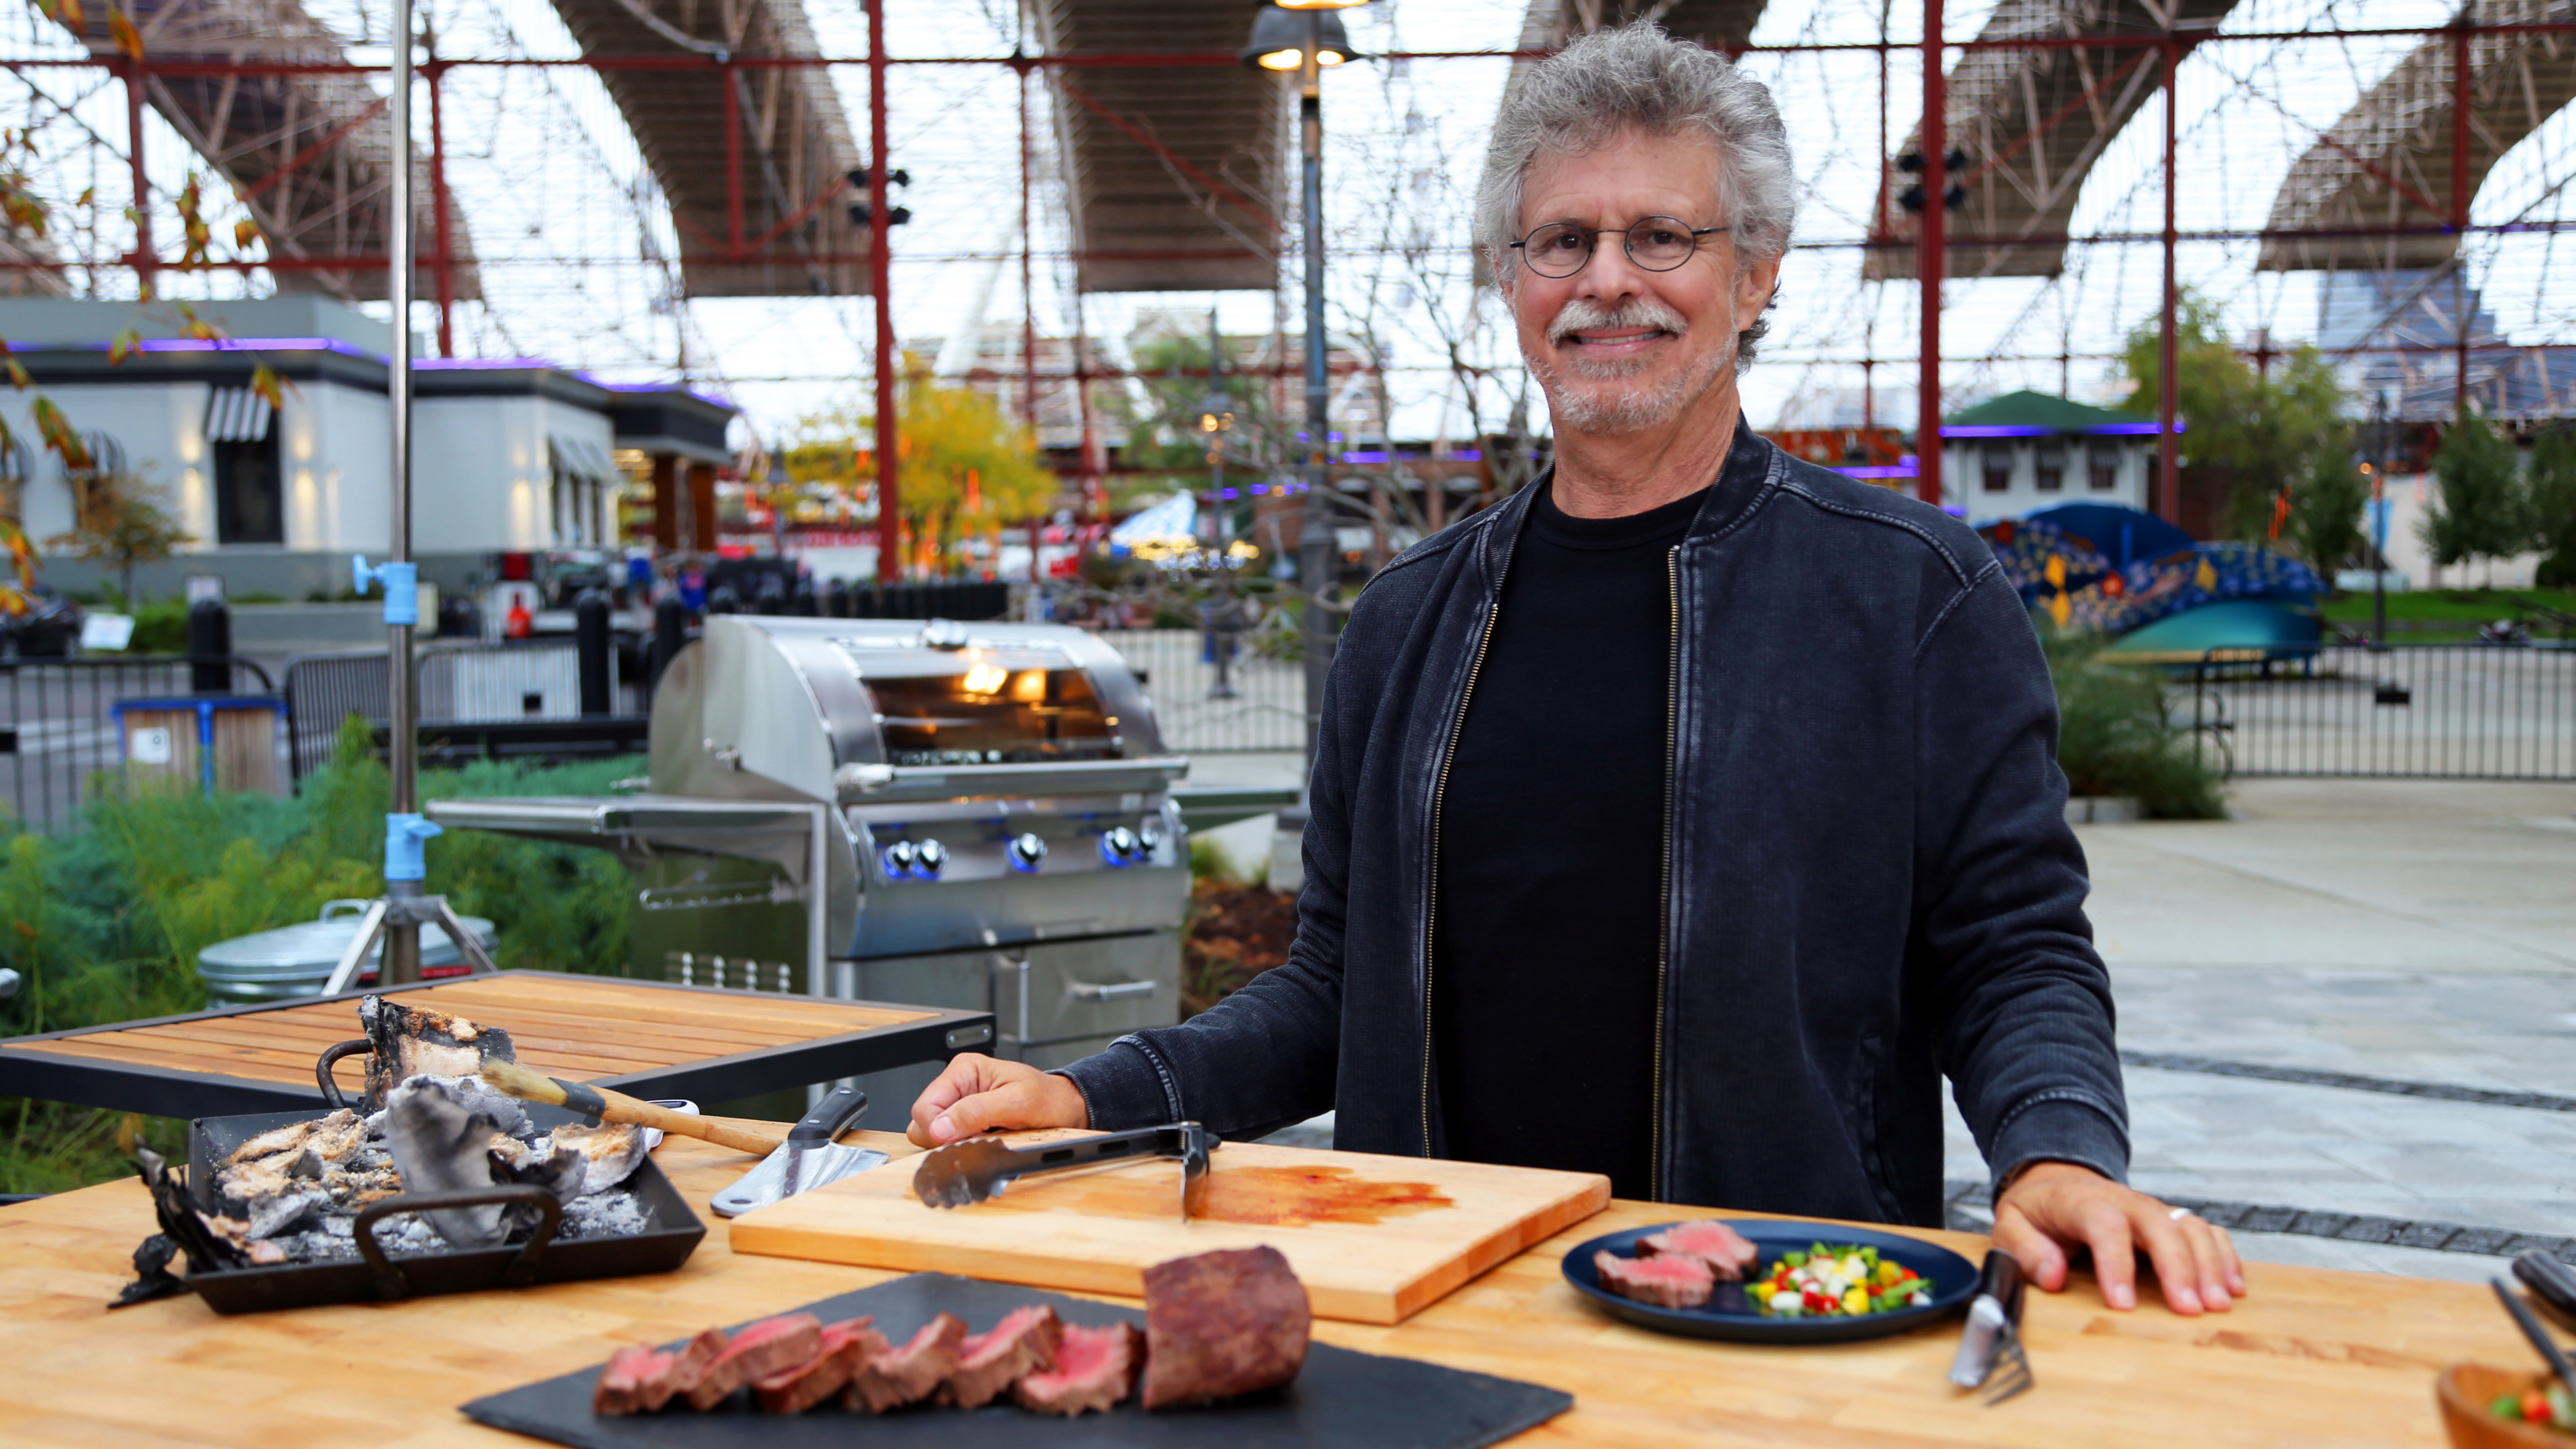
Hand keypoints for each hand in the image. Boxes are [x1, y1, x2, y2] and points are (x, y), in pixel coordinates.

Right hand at [906, 1053, 1089, 1147]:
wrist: (1065, 1109)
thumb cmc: (1048, 1099)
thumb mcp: (1018, 1102)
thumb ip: (977, 1111)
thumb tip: (941, 1127)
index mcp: (964, 1070)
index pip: (924, 1107)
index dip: (938, 1129)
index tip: (961, 1139)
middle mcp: (957, 1087)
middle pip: (923, 1123)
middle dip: (946, 1137)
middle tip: (979, 1137)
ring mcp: (960, 1106)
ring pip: (933, 1136)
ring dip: (956, 1143)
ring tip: (986, 1137)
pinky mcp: (966, 1124)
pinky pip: (949, 1143)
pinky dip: (963, 1148)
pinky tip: (985, 1141)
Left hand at [1991, 1161, 2244, 1314]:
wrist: (2056, 1180)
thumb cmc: (2037, 1210)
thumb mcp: (2011, 1225)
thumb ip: (2026, 1250)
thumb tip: (2052, 1277)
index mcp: (2079, 1201)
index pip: (2104, 1225)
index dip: (2116, 1264)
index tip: (2123, 1305)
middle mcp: (2123, 1201)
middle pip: (2159, 1225)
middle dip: (2179, 1267)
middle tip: (2190, 1309)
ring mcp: (2151, 1208)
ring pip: (2189, 1227)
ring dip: (2209, 1264)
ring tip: (2219, 1304)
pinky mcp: (2168, 1218)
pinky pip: (2204, 1230)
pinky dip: (2224, 1255)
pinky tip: (2233, 1285)